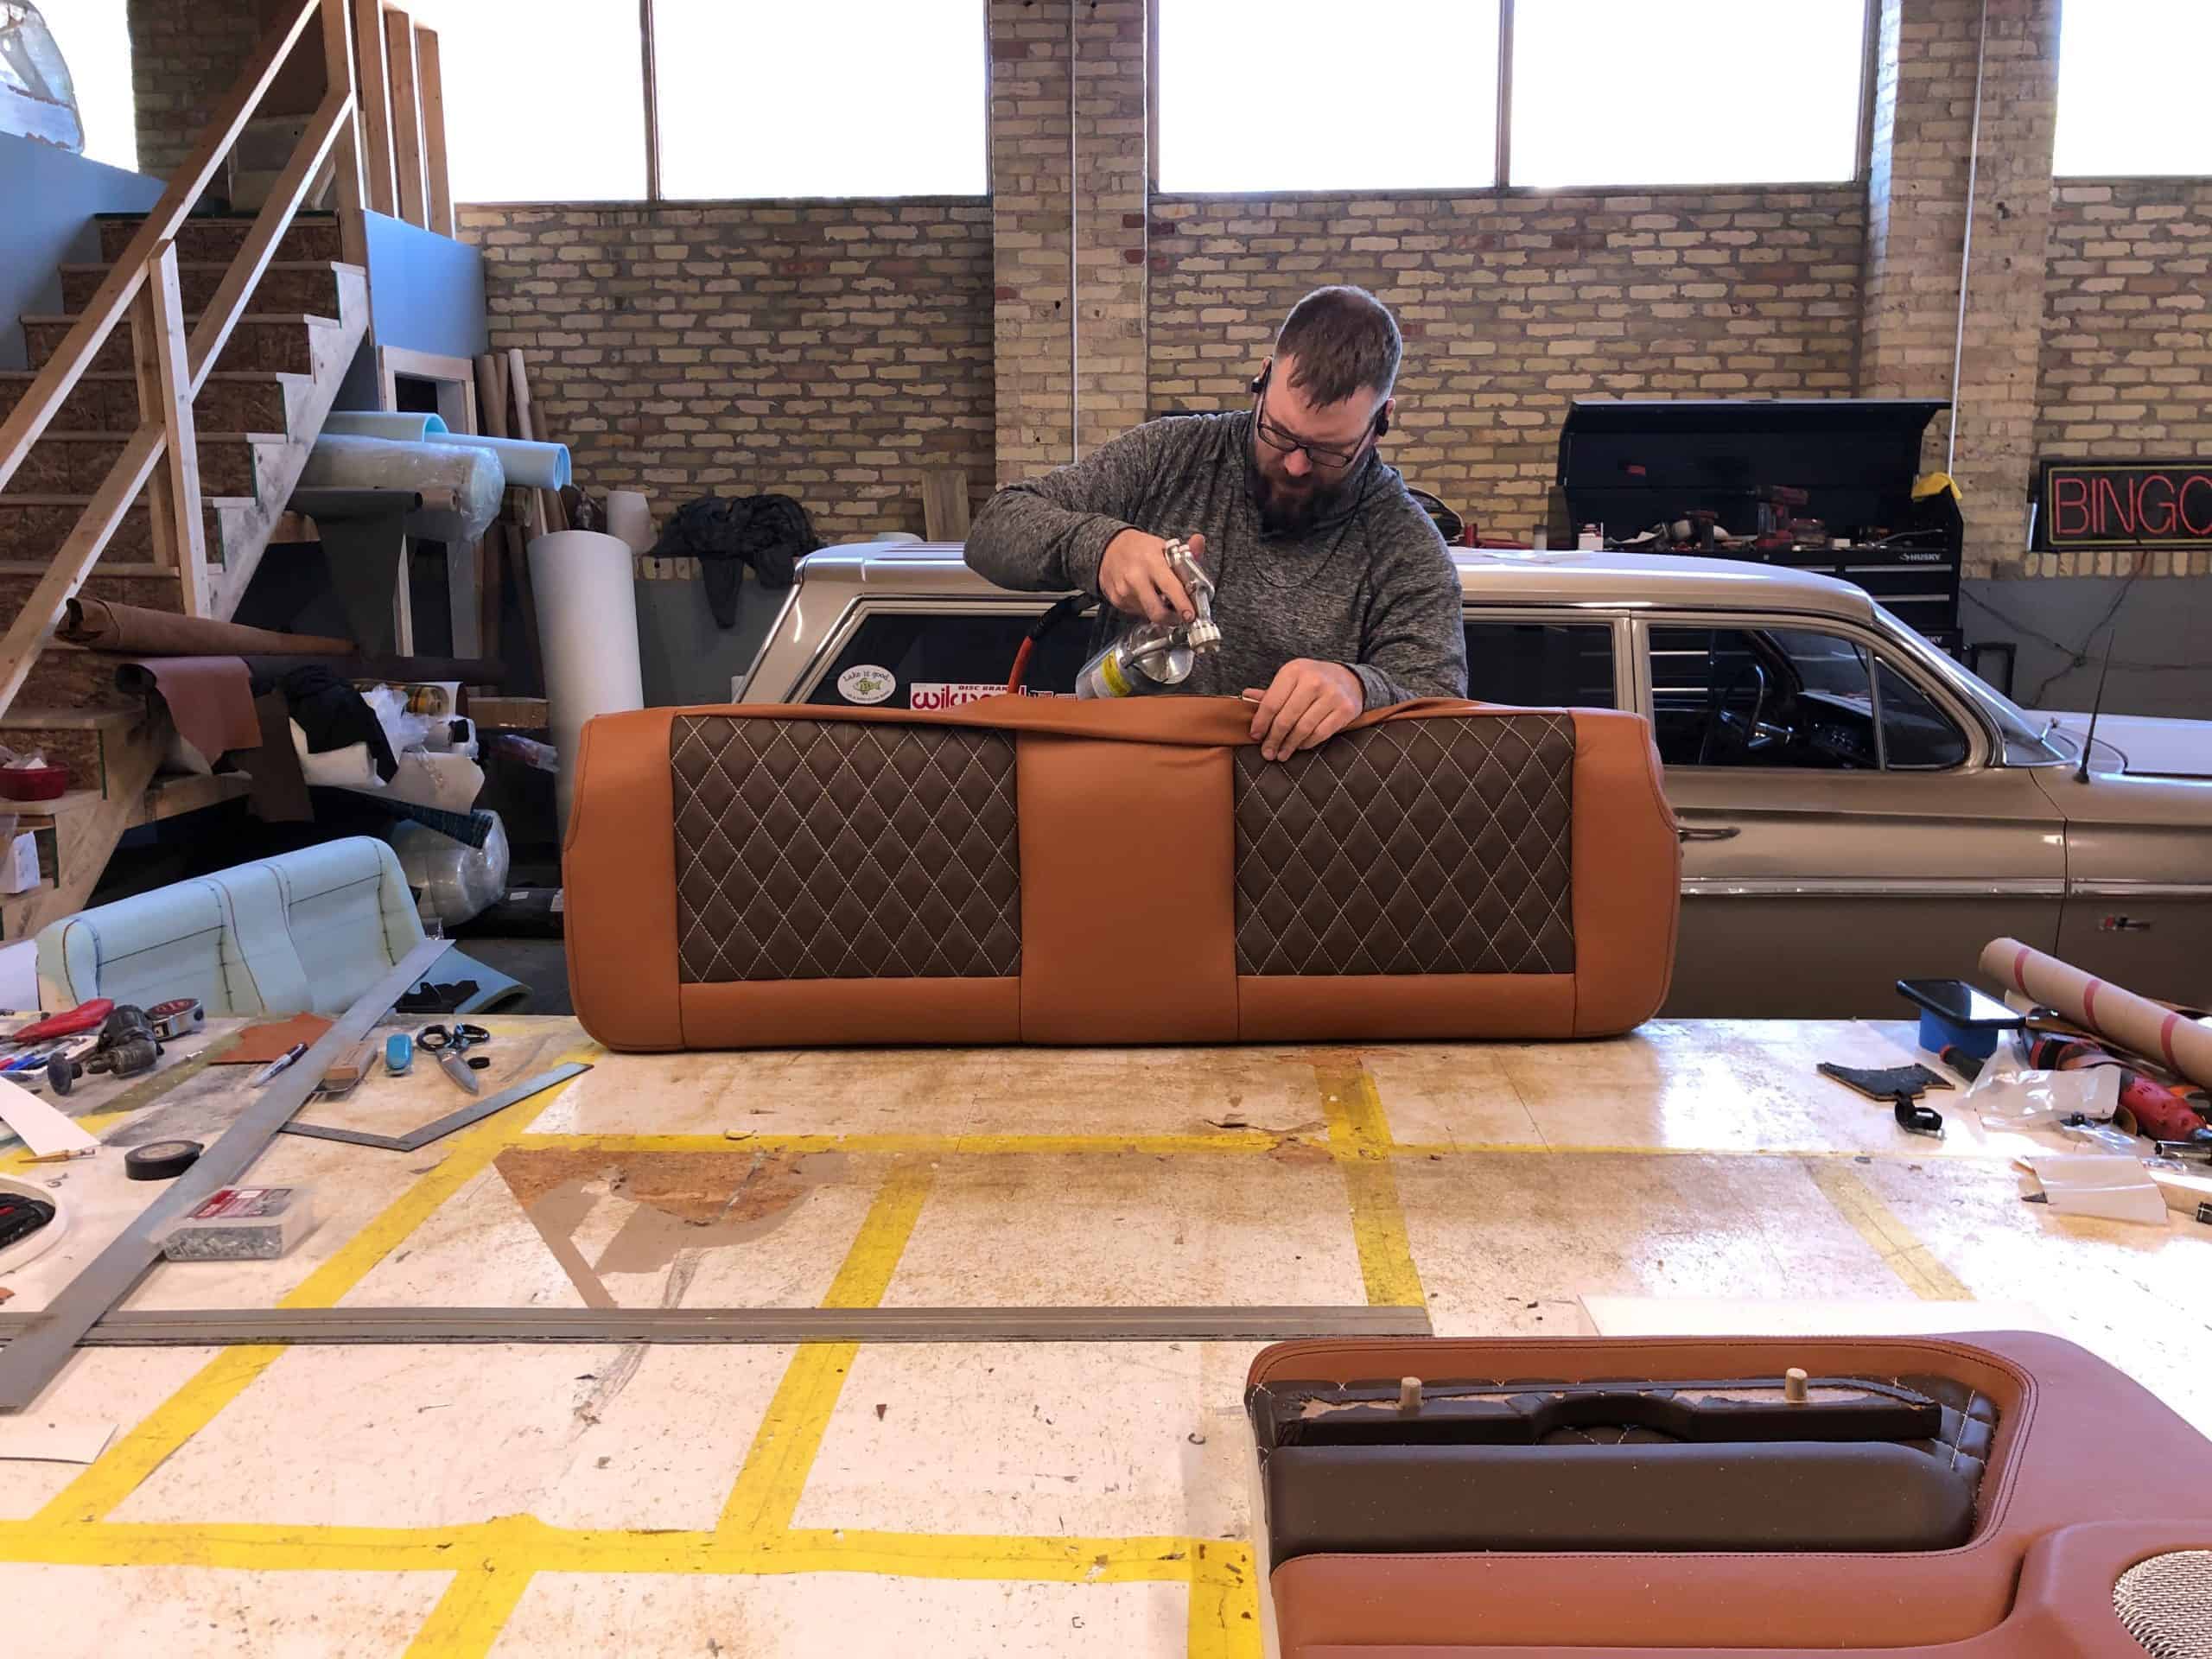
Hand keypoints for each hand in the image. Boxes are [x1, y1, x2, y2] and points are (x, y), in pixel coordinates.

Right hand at [1099, 530, 1203, 624]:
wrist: (1109, 548)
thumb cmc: (1139, 548)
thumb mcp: (1164, 546)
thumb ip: (1186, 550)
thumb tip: (1199, 542)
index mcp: (1151, 561)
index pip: (1170, 587)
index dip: (1182, 604)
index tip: (1190, 615)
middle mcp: (1135, 577)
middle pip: (1156, 611)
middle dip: (1172, 619)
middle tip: (1180, 616)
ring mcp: (1124, 591)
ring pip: (1148, 614)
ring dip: (1159, 611)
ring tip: (1161, 598)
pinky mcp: (1116, 600)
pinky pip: (1137, 612)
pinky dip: (1146, 607)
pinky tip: (1146, 595)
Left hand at [1245, 659, 1362, 760]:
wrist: (1349, 678)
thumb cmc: (1312, 681)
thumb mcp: (1291, 679)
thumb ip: (1270, 693)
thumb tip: (1245, 698)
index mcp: (1294, 671)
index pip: (1271, 703)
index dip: (1261, 723)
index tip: (1255, 736)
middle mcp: (1314, 681)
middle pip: (1286, 718)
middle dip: (1274, 739)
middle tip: (1267, 752)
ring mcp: (1332, 695)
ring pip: (1303, 728)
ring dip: (1289, 745)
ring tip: (1281, 754)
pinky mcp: (1346, 709)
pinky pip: (1321, 733)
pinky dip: (1307, 743)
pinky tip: (1299, 746)